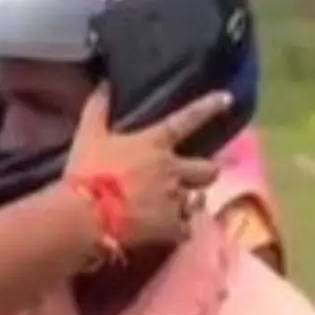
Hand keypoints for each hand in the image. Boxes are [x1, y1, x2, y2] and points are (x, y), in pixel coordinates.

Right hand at [65, 81, 229, 246]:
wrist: (86, 215)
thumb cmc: (88, 171)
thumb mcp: (88, 135)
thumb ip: (98, 108)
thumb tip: (105, 84)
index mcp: (155, 144)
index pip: (187, 120)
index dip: (208, 107)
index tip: (227, 98)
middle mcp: (172, 169)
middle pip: (209, 169)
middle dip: (209, 170)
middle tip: (200, 173)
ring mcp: (175, 199)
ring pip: (197, 200)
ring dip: (189, 201)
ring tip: (178, 206)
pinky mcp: (172, 227)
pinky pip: (185, 228)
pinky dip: (178, 228)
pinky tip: (168, 230)